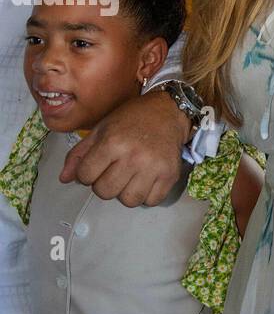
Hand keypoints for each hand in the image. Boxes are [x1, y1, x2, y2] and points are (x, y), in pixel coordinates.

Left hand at [60, 89, 191, 205]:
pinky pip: (151, 201)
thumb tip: (64, 179)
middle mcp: (133, 157)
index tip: (96, 166)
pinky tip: (145, 180)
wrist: (168, 112)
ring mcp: (153, 168)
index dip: (86, 173)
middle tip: (113, 172)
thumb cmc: (131, 119)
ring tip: (129, 178)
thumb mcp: (100, 130)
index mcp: (112, 142)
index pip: (85, 176)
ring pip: (128, 201)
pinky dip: (146, 195)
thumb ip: (79, 154)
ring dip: (125, 193)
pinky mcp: (170, 176)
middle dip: (104, 185)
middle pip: (105, 192)